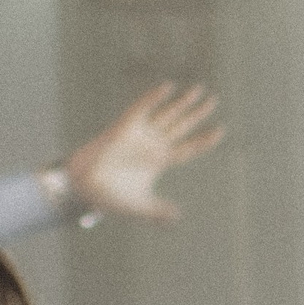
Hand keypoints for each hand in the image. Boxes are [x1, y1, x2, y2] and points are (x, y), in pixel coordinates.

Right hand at [63, 84, 222, 222]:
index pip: (187, 149)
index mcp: (158, 161)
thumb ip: (157, 211)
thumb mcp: (139, 206)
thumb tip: (176, 217)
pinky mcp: (124, 127)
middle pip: (181, 126)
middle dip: (197, 114)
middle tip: (214, 100)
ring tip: (199, 89)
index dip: (203, 141)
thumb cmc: (110, 197)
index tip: (220, 131)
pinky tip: (167, 87)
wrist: (84, 187)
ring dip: (181, 103)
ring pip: (166, 115)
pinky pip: (142, 108)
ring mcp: (140, 134)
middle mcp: (152, 145)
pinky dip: (154, 98)